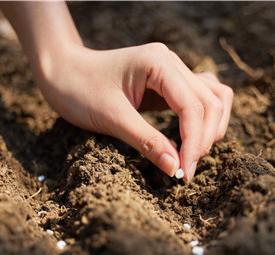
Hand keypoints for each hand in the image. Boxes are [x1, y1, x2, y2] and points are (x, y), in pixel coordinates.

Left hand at [35, 43, 232, 179]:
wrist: (61, 71)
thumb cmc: (78, 90)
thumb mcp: (112, 118)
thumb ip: (147, 142)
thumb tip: (176, 168)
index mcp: (159, 63)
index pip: (193, 106)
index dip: (194, 143)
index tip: (185, 173)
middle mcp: (171, 62)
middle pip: (210, 103)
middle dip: (203, 139)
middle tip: (186, 171)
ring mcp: (172, 70)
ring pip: (213, 98)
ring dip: (210, 129)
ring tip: (192, 156)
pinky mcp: (168, 83)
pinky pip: (199, 98)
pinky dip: (202, 120)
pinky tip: (191, 138)